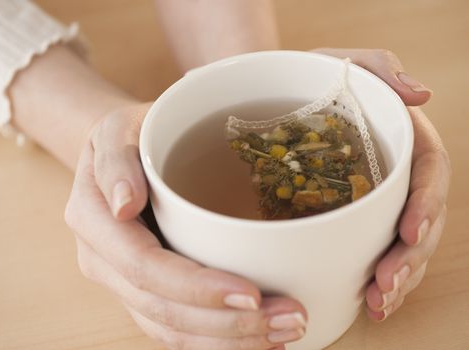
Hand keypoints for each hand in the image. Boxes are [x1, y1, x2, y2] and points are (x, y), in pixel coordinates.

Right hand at [65, 104, 306, 349]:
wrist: (119, 153)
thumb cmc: (127, 135)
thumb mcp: (116, 129)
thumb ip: (115, 161)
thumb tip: (123, 204)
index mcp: (93, 220)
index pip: (145, 267)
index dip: (197, 288)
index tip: (252, 293)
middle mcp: (103, 261)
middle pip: (163, 309)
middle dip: (228, 324)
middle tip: (291, 319)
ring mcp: (122, 281)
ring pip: (170, 330)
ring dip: (229, 340)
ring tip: (286, 331)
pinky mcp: (143, 290)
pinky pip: (175, 329)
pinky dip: (216, 341)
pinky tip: (258, 337)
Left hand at [312, 48, 449, 320]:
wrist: (274, 99)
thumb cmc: (309, 79)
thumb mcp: (340, 63)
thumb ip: (379, 69)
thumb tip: (421, 94)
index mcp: (401, 137)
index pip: (428, 173)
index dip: (426, 205)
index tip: (411, 232)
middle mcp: (396, 173)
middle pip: (423, 219)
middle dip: (410, 257)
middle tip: (385, 284)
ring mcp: (377, 199)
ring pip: (405, 244)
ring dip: (398, 278)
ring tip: (378, 302)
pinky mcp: (353, 217)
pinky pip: (375, 250)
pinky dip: (376, 278)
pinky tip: (369, 301)